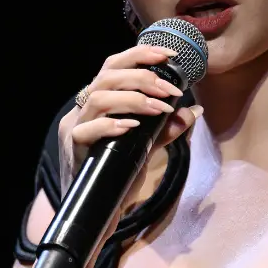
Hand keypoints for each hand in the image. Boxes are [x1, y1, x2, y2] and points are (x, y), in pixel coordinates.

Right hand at [57, 44, 203, 192]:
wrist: (98, 211)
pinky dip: (111, 125)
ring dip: (133, 99)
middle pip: (106, 76)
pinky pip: (87, 130)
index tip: (169, 56)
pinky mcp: (74, 150)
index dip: (139, 55)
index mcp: (99, 103)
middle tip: (171, 91)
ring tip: (160, 109)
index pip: (114, 67)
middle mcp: (84, 111)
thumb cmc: (118, 175)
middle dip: (143, 77)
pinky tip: (133, 128)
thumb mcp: (146, 149)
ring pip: (97, 98)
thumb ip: (165, 129)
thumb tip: (193, 110)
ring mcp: (76, 129)